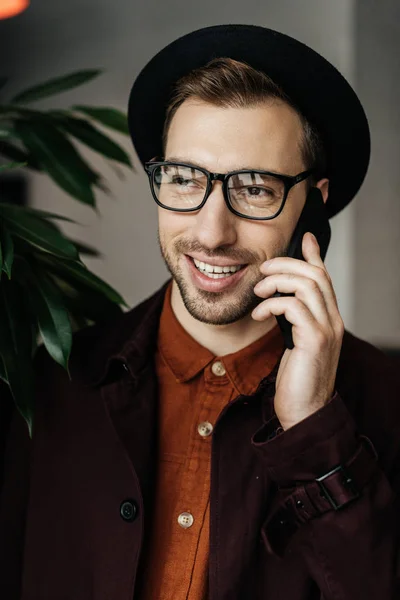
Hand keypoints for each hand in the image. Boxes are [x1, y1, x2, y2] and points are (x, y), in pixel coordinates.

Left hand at [252, 232, 343, 429]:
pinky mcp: (314, 340)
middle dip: (286, 264)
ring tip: (258, 293)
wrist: (305, 412)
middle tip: (263, 270)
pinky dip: (272, 304)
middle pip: (316, 274)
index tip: (304, 238)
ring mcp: (326, 329)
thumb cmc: (297, 379)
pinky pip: (294, 306)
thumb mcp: (296, 343)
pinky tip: (259, 315)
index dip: (314, 255)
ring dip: (276, 282)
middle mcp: (332, 320)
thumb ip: (294, 320)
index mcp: (328, 319)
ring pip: (307, 285)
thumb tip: (281, 302)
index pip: (324, 277)